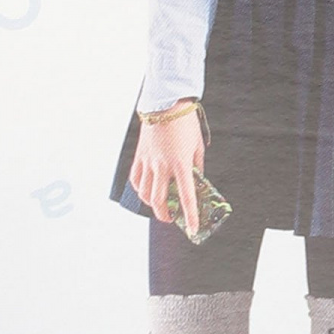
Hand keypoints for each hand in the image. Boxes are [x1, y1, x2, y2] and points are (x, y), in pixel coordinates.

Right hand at [130, 106, 204, 232]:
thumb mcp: (198, 147)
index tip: (193, 229)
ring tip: (160, 205)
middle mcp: (163, 166)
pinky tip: (147, 190)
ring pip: (145, 194)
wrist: (166, 103)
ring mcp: (149, 162)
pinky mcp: (139, 156)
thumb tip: (196, 182)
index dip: (190, 216)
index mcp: (181, 164)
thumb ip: (197, 167)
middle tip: (172, 218)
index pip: (186, 197)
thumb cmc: (185, 123)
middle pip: (160, 201)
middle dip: (166, 215)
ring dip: (153, 204)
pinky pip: (136, 180)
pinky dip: (141, 190)